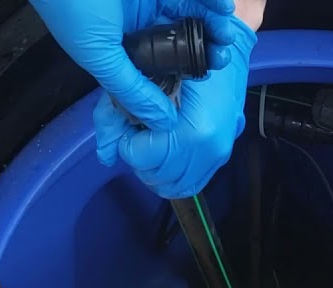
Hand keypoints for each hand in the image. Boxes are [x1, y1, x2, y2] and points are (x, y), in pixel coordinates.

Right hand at [29, 0, 240, 131]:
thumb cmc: (68, 5)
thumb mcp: (100, 56)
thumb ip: (133, 90)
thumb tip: (164, 123)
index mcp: (123, 49)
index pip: (160, 70)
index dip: (183, 78)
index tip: (202, 85)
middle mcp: (139, 26)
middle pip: (183, 44)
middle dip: (205, 53)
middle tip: (220, 59)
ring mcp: (151, 1)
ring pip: (191, 17)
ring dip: (213, 27)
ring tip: (226, 35)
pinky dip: (211, 1)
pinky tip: (223, 9)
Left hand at [93, 13, 256, 198]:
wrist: (228, 54)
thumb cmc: (183, 60)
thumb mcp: (137, 82)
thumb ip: (113, 116)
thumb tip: (105, 154)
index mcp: (193, 131)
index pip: (141, 158)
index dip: (128, 144)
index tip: (130, 127)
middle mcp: (209, 150)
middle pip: (157, 177)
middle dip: (141, 159)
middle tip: (139, 136)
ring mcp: (219, 155)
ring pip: (175, 187)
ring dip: (157, 170)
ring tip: (153, 144)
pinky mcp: (222, 157)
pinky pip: (193, 183)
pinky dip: (174, 174)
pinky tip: (168, 153)